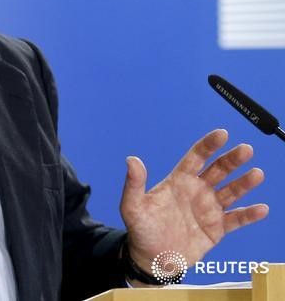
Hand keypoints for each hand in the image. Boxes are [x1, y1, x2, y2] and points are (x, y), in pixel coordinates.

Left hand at [120, 129, 267, 276]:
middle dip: (231, 160)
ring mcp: (208, 209)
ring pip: (231, 192)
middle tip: (245, 149)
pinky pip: (236, 220)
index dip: (208, 145)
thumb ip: (134, 184)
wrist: (152, 258)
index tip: (222, 134)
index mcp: (178, 181)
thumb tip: (131, 159)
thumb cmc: (140, 229)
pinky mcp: (217, 228)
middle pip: (218, 170)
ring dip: (244, 183)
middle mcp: (196, 191)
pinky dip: (249, 215)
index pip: (196, 158)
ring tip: (256, 174)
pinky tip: (261, 208)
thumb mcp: (133, 206)